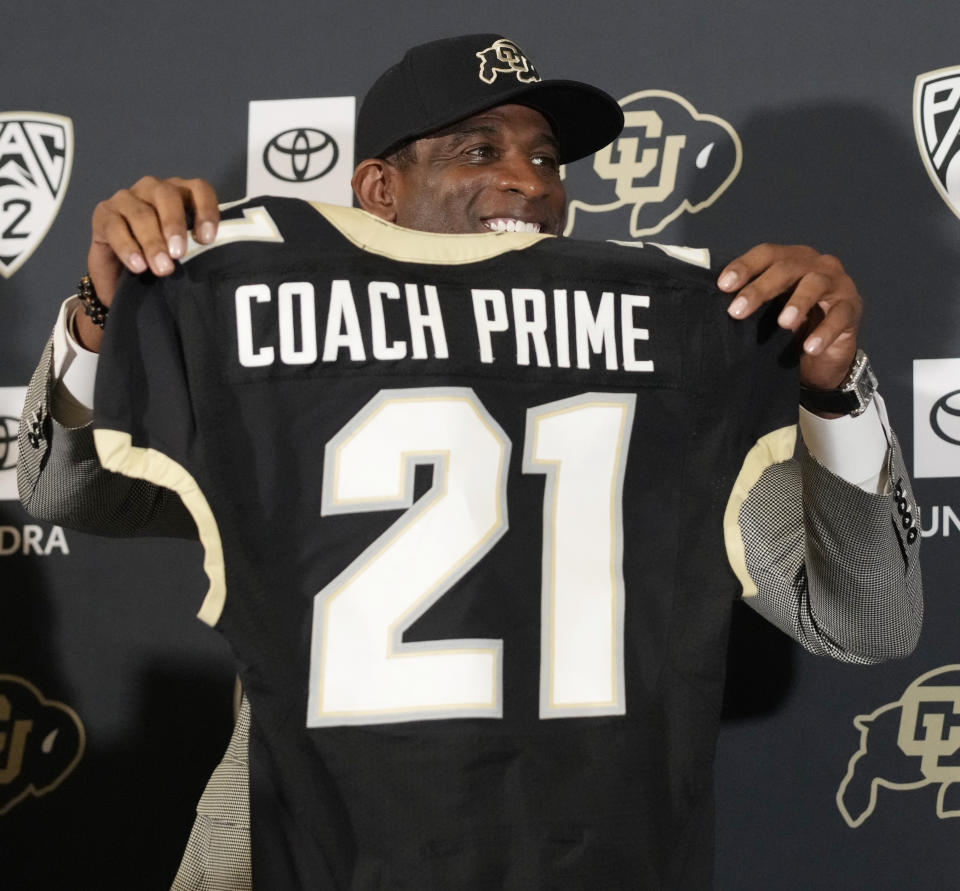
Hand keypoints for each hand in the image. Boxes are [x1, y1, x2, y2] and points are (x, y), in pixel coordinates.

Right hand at [78, 176, 220, 350]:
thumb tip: (221, 266)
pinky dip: (128, 248)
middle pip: (167, 196)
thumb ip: (201, 251)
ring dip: (152, 242)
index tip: (208, 239)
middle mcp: (154, 190)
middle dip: (174, 225)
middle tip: (179, 254)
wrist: (124, 279)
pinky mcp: (104, 214)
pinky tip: (139, 267)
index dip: (205, 210)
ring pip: (141, 212)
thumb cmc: (164, 262)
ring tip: (163, 268)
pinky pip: (116, 227)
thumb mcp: (186, 256)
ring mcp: (127, 199)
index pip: (199, 189)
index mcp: (182, 195)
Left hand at [718, 243, 861, 393]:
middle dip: (760, 288)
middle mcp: (816, 265)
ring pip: (816, 284)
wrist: (821, 357)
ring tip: (783, 324)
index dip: (745, 266)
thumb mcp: (767, 311)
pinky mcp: (852, 308)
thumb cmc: (789, 327)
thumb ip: (749, 301)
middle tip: (737, 311)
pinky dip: (824, 332)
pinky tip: (809, 347)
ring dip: (798, 303)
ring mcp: (837, 284)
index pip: (766, 254)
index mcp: (791, 260)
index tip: (722, 285)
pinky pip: (839, 317)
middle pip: (787, 268)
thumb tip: (709, 302)